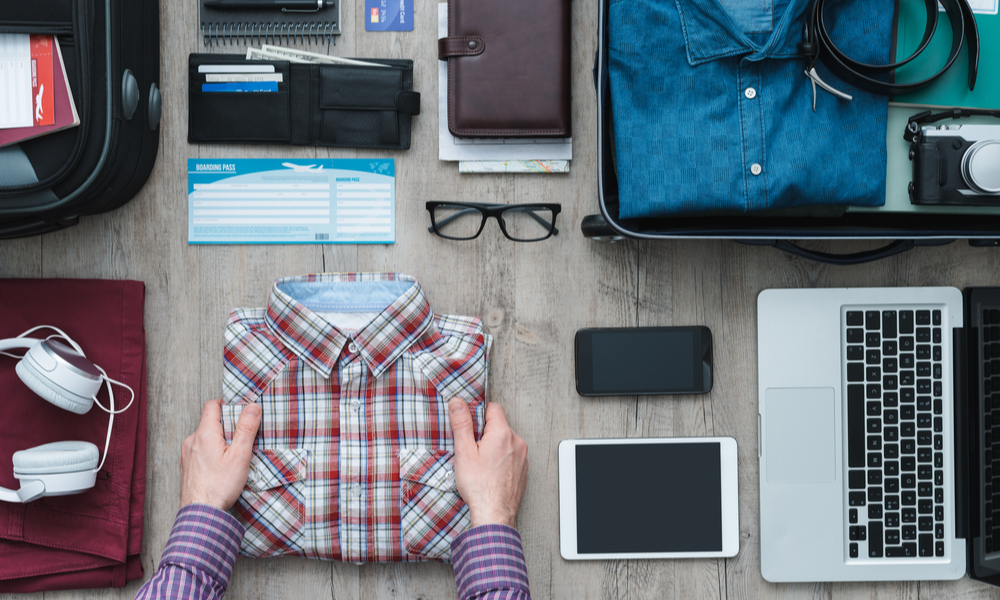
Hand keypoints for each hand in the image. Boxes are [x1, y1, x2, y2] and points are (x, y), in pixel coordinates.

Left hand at [180, 399, 261, 510]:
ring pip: (205, 438)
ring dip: (219, 442)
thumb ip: (246, 429)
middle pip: (210, 422)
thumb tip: (252, 407)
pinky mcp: (187, 467)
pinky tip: (222, 468)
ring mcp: (187, 454)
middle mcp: (192, 441)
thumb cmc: (219, 487)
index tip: (240, 414)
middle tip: (241, 440)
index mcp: (204, 433)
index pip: (212, 405)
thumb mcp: (240, 455)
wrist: (201, 514)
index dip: (227, 405)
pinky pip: (200, 451)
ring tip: (233, 457)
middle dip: (227, 427)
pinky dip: (212, 454)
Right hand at [449, 398, 528, 528]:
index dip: (479, 413)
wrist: (494, 514)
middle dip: (485, 433)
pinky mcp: (523, 470)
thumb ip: (462, 424)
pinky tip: (490, 472)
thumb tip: (458, 403)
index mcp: (503, 433)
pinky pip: (512, 456)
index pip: (494, 408)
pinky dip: (501, 459)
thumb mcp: (464, 452)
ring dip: (494, 446)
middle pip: (500, 425)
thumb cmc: (480, 487)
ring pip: (506, 441)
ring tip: (481, 464)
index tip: (471, 425)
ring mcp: (522, 457)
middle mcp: (517, 442)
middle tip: (472, 449)